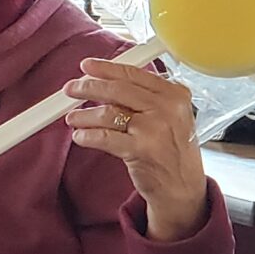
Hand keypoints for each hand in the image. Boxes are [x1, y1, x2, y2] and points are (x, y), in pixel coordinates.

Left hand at [67, 58, 208, 240]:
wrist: (183, 186)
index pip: (134, 74)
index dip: (106, 68)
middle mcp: (167, 108)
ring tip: (72, 118)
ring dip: (84, 115)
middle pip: (118, 89)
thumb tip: (108, 81)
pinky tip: (80, 136)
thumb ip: (146, 97)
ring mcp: (154, 129)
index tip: (87, 67)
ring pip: (108, 113)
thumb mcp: (172, 116)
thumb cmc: (173, 150)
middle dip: (88, 87)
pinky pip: (104, 137)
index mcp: (175, 94)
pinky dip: (87, 135)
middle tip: (71, 89)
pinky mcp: (141, 150)